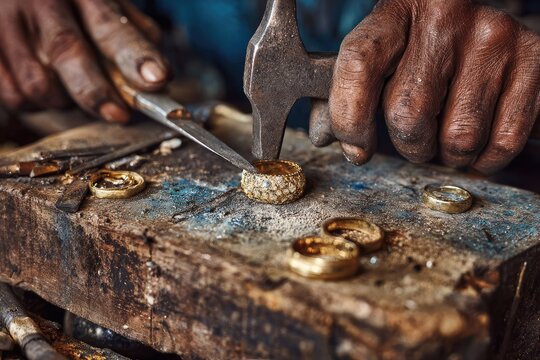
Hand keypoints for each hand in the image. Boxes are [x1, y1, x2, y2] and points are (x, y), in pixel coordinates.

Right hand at [0, 0, 168, 121]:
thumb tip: (159, 74)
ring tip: (79, 93)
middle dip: (97, 92)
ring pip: (39, 84)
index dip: (134, 57)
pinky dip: (38, 105)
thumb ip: (132, 34)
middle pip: (67, 53)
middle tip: (119, 115)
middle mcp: (39, 3)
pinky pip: (14, 96)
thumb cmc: (68, 4)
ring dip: (66, 102)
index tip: (156, 80)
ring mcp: (5, 26)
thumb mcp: (103, 4)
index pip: (109, 25)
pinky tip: (51, 90)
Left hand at [326, 0, 538, 173]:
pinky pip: (501, 143)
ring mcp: (493, 36)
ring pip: (457, 138)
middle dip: (406, 145)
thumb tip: (323, 136)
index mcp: (395, 11)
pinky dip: (483, 161)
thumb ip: (344, 94)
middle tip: (414, 139)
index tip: (356, 148)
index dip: (349, 117)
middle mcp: (444, 16)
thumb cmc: (417, 52)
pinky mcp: (532, 60)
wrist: (481, 30)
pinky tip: (476, 142)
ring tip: (445, 135)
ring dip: (444, 155)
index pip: (359, 63)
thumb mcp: (377, 60)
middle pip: (408, 113)